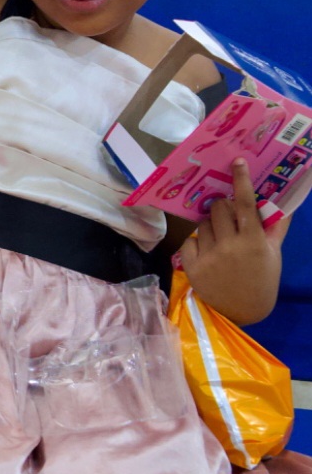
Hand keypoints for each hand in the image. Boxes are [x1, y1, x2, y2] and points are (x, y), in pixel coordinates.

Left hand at [179, 160, 291, 325]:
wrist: (241, 312)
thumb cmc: (261, 279)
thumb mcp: (273, 254)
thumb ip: (276, 227)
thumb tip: (283, 201)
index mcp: (254, 242)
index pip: (245, 204)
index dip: (241, 180)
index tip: (236, 162)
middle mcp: (230, 246)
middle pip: (219, 209)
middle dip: (223, 208)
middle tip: (230, 217)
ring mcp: (209, 256)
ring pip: (203, 223)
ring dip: (211, 226)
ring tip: (222, 240)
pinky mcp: (191, 265)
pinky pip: (191, 240)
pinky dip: (198, 243)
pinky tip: (209, 253)